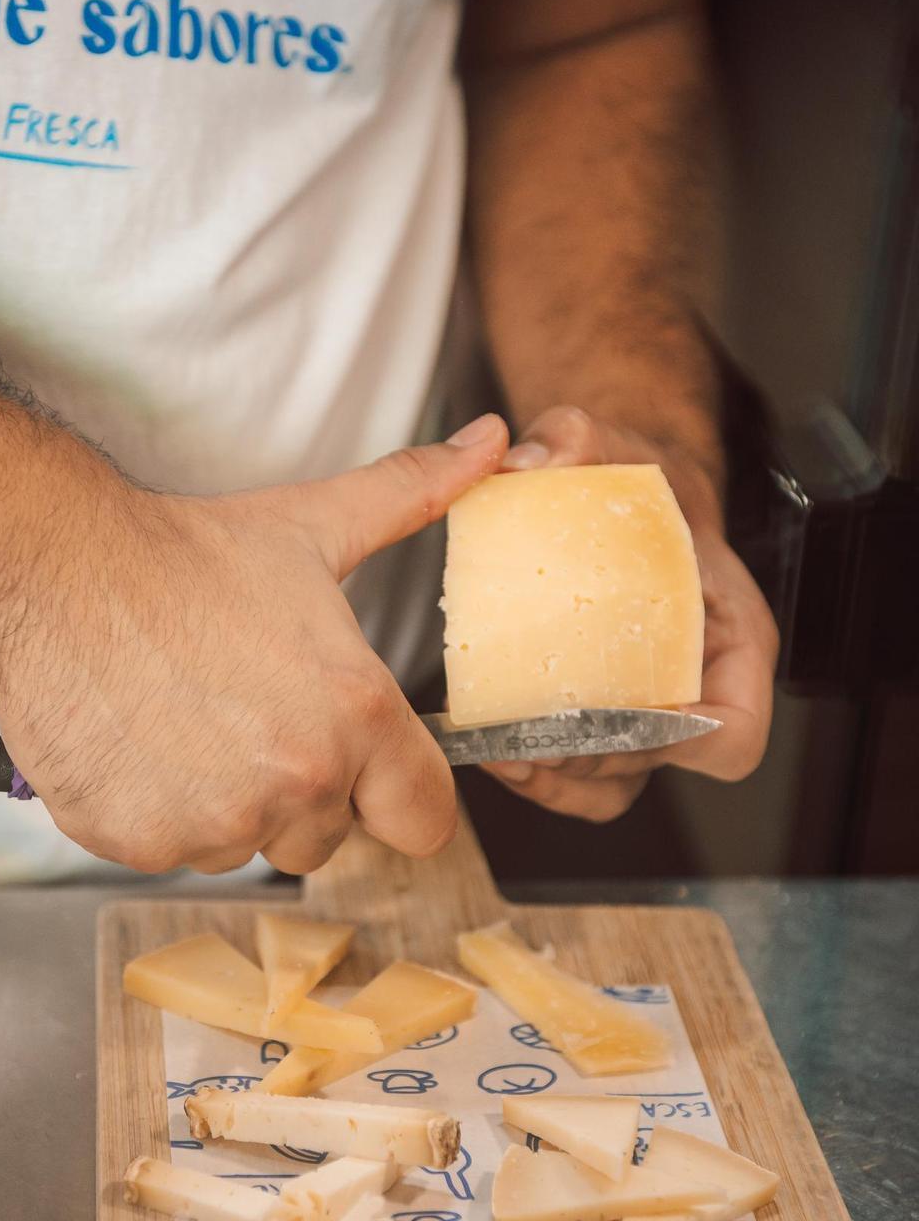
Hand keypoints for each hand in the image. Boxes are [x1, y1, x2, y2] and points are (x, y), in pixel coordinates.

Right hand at [0, 415, 508, 872]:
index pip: (423, 821)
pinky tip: (138, 744)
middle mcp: (294, 782)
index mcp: (356, 718)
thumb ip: (414, 496)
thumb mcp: (314, 526)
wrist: (52, 569)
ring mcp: (213, 821)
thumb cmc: (185, 553)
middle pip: (327, 838)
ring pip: (244, 846)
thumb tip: (493, 441)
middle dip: (299, 794)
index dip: (395, 795)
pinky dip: (156, 814)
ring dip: (225, 805)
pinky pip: (170, 852)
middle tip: (247, 718)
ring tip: (186, 722)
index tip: (362, 768)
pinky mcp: (139, 842)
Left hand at [485, 407, 778, 822]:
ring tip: (501, 751)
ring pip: (612, 784)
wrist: (614, 492)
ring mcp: (644, 712)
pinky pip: (573, 774)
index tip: (631, 722)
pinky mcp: (597, 719)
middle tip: (529, 738)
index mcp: (729, 637)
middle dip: (591, 759)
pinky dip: (533, 772)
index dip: (692, 744)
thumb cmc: (637, 481)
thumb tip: (525, 459)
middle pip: (655, 763)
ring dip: (556, 781)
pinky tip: (485, 740)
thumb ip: (573, 436)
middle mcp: (694, 687)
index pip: (735, 729)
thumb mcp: (611, 442)